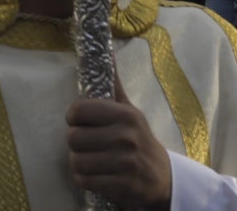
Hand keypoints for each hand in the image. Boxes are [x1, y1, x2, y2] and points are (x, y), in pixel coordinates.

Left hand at [65, 76, 172, 209]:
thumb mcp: (129, 111)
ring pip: (76, 161)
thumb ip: (114, 84)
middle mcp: (126, 137)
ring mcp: (125, 163)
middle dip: (76, 143)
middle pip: (73, 137)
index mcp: (125, 115)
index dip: (74, 118)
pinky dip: (84, 180)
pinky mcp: (122, 185)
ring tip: (91, 161)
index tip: (81, 123)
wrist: (163, 177)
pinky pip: (83, 180)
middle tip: (88, 145)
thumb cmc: (139, 139)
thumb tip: (106, 51)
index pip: (78, 110)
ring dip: (78, 163)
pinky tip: (95, 175)